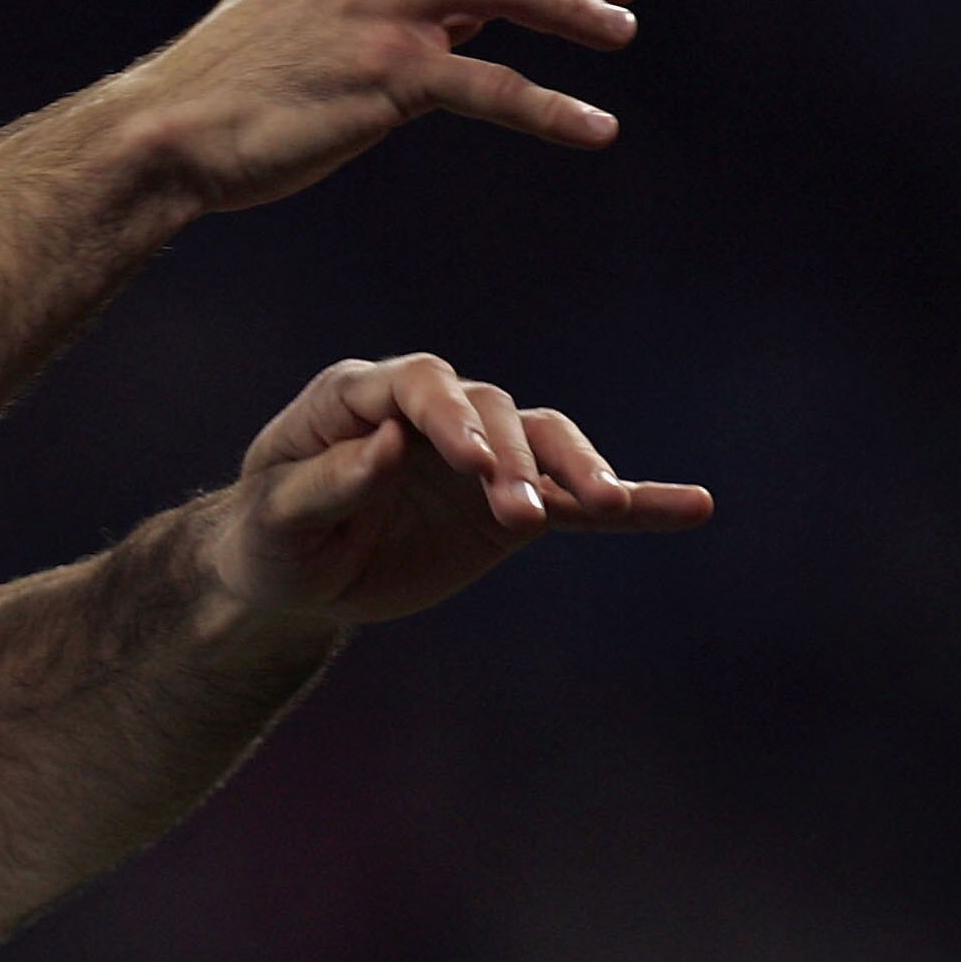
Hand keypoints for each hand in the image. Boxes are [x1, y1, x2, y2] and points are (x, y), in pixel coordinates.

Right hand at [127, 0, 642, 211]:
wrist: (166, 134)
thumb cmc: (222, 90)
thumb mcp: (294, 14)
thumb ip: (376, 0)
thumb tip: (469, 22)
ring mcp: (381, 7)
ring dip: (578, 10)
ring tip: (618, 35)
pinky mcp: (390, 73)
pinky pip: (496, 88)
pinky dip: (554, 109)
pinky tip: (595, 129)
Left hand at [202, 353, 713, 626]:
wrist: (296, 576)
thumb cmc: (269, 540)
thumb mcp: (276, 522)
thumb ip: (325, 484)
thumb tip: (384, 446)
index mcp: (357, 398)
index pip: (416, 385)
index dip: (446, 415)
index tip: (470, 461)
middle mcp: (429, 411)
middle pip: (489, 411)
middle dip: (508, 457)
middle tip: (517, 509)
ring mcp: (478, 451)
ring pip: (540, 441)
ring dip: (571, 471)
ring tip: (603, 506)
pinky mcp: (512, 499)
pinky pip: (574, 496)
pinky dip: (630, 502)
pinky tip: (692, 507)